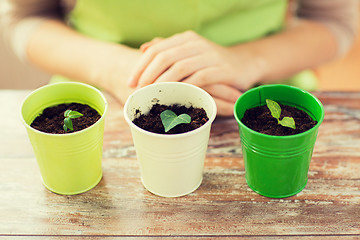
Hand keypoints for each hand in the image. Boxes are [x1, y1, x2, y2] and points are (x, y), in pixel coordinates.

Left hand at [128, 31, 256, 90]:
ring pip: (179, 67)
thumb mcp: (189, 52)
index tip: (130, 82)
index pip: (156, 49)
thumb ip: (168, 48)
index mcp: (185, 39)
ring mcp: (210, 55)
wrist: (244, 64)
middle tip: (138, 91)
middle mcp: (196, 44)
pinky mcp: (222, 69)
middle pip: (164, 57)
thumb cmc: (211, 62)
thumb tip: (144, 48)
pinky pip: (199, 78)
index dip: (140, 66)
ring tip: (153, 95)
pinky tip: (175, 97)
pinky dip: (185, 87)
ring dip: (163, 83)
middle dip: (147, 75)